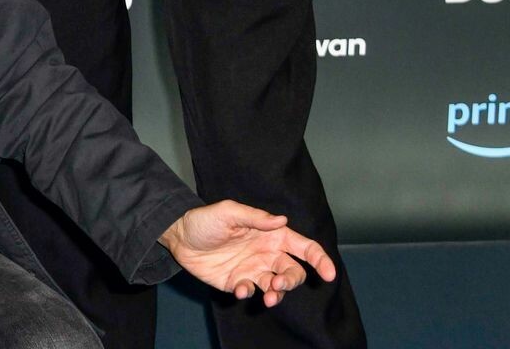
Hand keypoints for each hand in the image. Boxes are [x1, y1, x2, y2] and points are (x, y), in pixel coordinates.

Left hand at [162, 201, 336, 306]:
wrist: (179, 237)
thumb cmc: (205, 220)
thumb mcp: (228, 212)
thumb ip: (255, 218)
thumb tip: (282, 220)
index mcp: (271, 235)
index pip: (304, 247)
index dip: (320, 260)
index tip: (329, 274)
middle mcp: (267, 254)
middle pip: (294, 271)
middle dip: (293, 281)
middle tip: (279, 283)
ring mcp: (254, 270)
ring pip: (278, 287)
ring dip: (277, 294)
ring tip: (268, 298)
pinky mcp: (240, 282)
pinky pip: (253, 292)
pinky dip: (250, 294)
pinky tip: (239, 289)